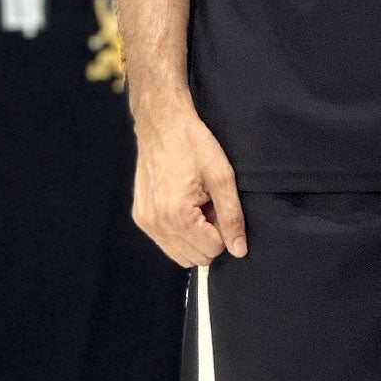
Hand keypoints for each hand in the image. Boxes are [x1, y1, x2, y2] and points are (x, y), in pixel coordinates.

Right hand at [132, 97, 247, 267]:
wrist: (162, 123)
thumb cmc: (192, 144)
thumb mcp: (222, 177)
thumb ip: (232, 217)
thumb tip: (239, 249)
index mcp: (177, 214)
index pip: (212, 250)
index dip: (223, 231)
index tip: (218, 206)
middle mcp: (157, 222)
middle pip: (196, 257)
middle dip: (209, 236)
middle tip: (208, 205)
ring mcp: (146, 221)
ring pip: (181, 255)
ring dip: (194, 237)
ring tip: (196, 205)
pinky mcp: (141, 217)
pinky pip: (166, 242)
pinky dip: (180, 232)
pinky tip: (183, 205)